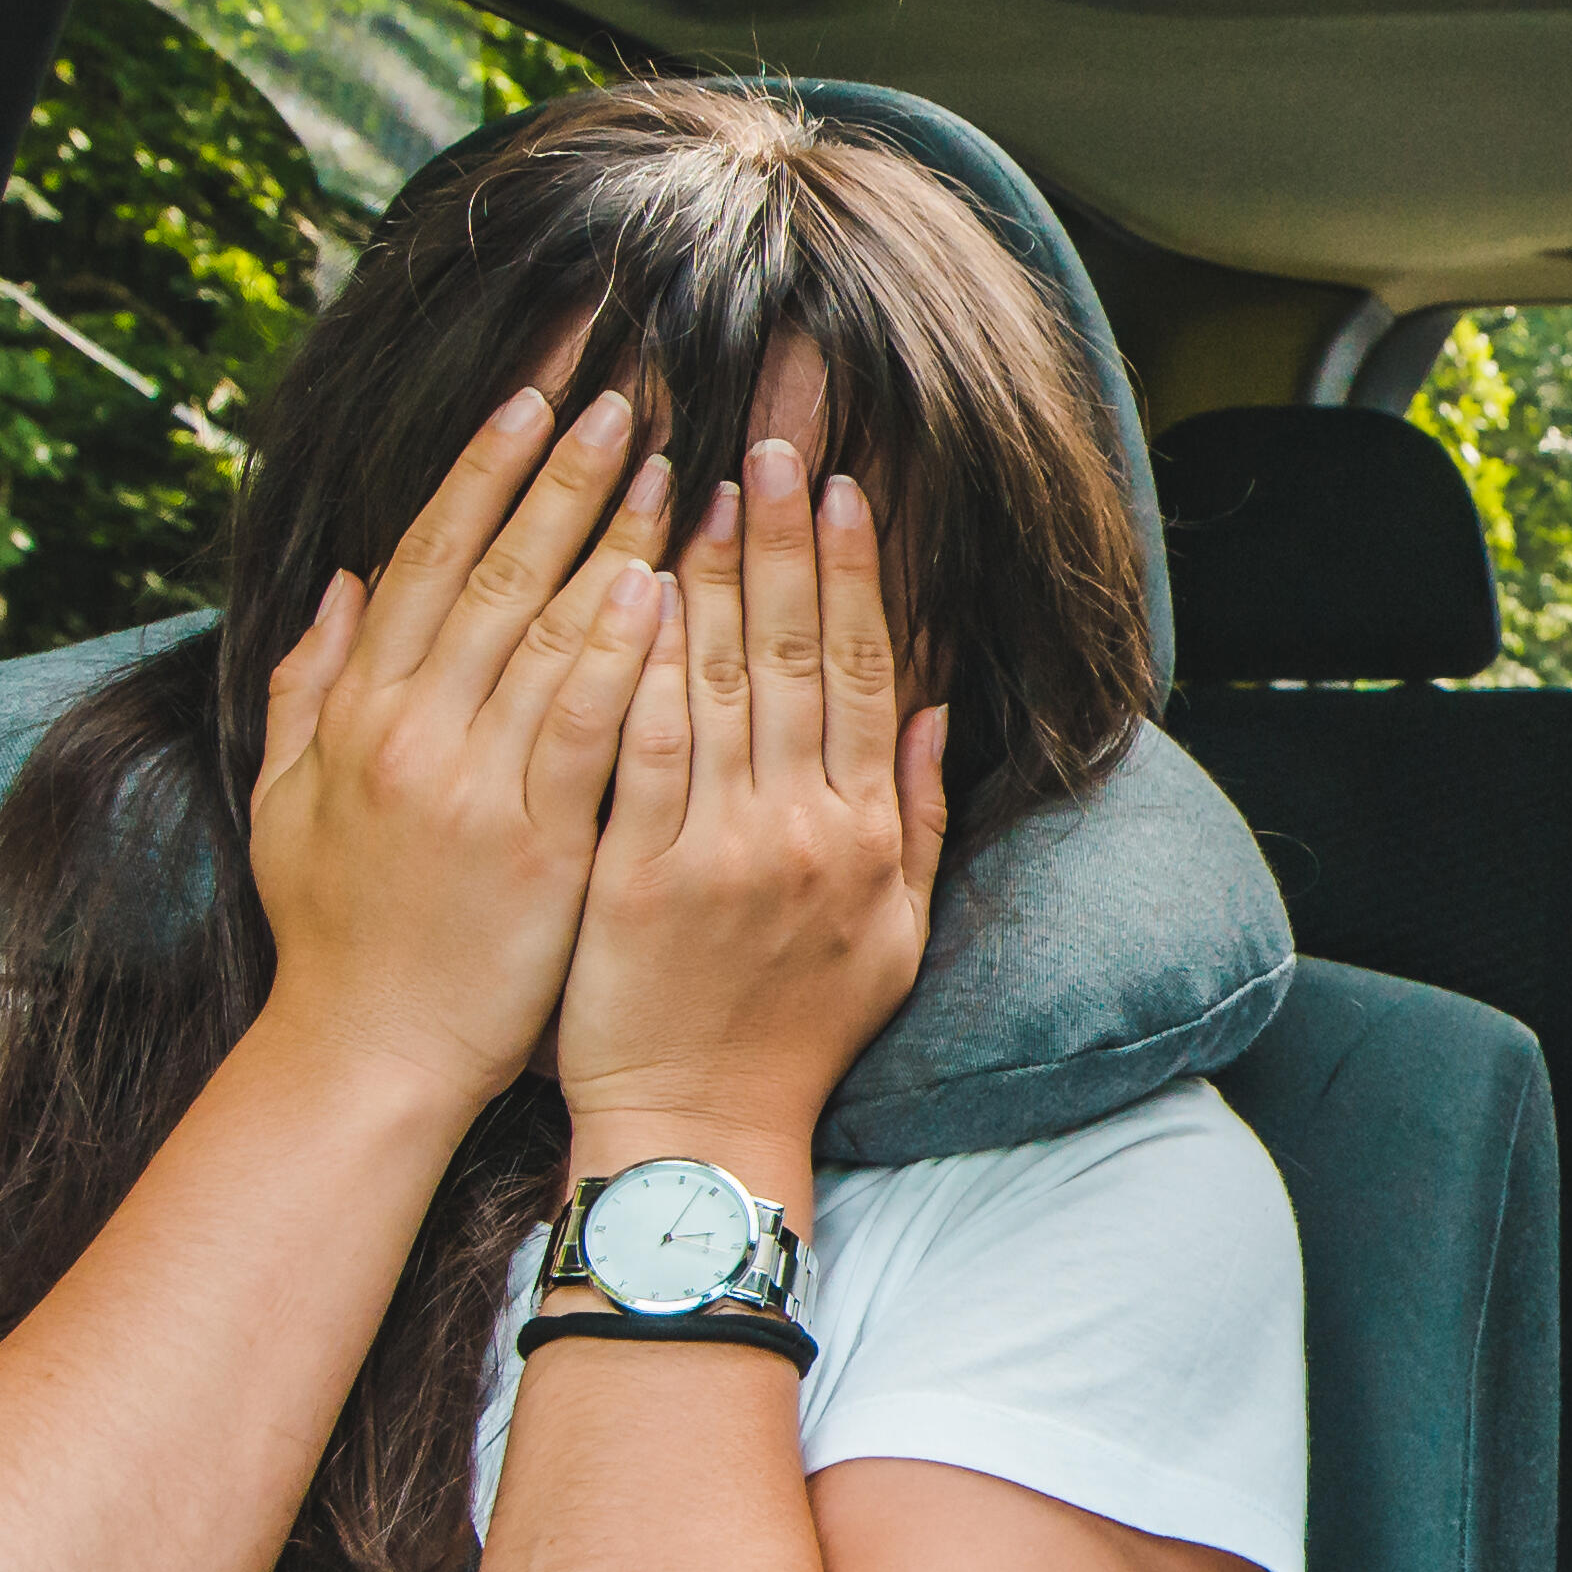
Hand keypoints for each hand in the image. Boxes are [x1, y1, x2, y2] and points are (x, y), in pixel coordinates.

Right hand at [245, 385, 673, 1108]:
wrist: (370, 1052)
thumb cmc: (340, 929)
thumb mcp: (289, 798)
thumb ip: (307, 686)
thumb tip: (338, 582)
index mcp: (357, 712)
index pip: (428, 560)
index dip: (482, 473)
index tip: (532, 398)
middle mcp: (409, 731)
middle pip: (495, 575)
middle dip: (560, 477)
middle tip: (622, 399)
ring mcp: (470, 784)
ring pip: (547, 634)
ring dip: (610, 541)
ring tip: (669, 466)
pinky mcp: (535, 843)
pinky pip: (585, 729)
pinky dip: (619, 655)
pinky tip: (663, 589)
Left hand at [554, 439, 949, 1176]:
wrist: (703, 1128)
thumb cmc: (796, 1035)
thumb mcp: (896, 934)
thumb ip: (919, 818)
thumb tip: (939, 712)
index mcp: (870, 835)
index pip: (872, 673)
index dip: (859, 575)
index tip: (843, 490)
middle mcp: (810, 830)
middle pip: (804, 656)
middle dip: (787, 541)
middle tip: (769, 443)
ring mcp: (725, 850)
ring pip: (725, 683)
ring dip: (715, 575)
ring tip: (698, 484)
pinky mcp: (642, 875)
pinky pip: (644, 747)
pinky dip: (641, 666)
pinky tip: (632, 589)